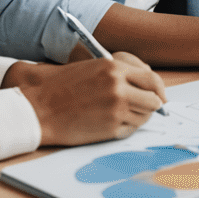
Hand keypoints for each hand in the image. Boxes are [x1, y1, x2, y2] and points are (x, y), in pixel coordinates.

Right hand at [3, 52, 167, 145]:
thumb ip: (120, 74)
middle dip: (153, 105)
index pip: (152, 78)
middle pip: (154, 99)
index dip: (158, 89)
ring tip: (122, 115)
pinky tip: (112, 123)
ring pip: (144, 116)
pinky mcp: (110, 129)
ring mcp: (116, 108)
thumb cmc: (61, 87)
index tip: (158, 96)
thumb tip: (145, 83)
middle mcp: (119, 86)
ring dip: (139, 117)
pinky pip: (131, 130)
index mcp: (114, 67)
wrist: (40, 108)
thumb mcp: (93, 68)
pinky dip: (126, 128)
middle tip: (148, 109)